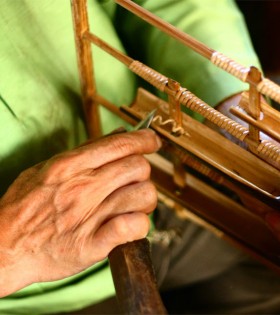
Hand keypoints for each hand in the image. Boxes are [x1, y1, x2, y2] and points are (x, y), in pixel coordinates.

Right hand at [0, 129, 160, 296]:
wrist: (2, 249)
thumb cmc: (24, 208)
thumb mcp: (46, 169)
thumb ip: (85, 151)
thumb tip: (120, 134)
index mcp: (70, 166)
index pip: (120, 144)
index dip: (144, 140)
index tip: (152, 141)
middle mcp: (83, 187)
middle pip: (139, 167)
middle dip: (143, 172)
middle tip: (134, 181)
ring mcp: (89, 216)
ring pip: (144, 195)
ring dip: (144, 200)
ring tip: (132, 205)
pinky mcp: (93, 244)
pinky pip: (135, 226)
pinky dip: (139, 225)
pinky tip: (129, 226)